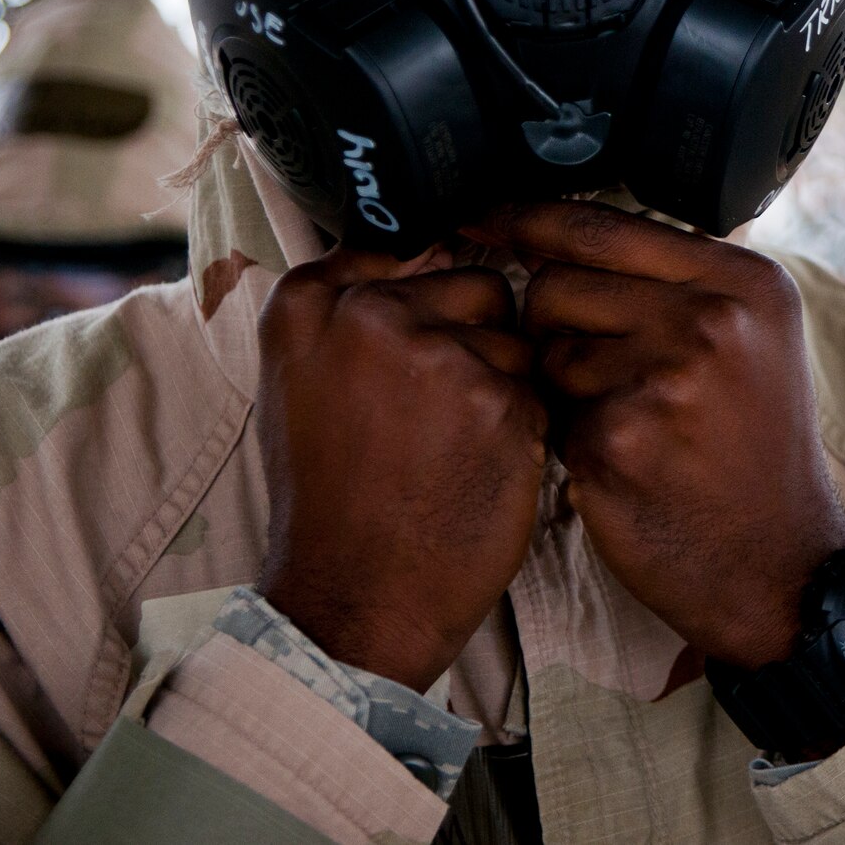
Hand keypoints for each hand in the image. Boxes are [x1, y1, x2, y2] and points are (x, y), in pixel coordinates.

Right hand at [255, 245, 546, 691]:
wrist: (353, 599)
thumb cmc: (333, 498)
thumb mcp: (304, 382)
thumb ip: (350, 307)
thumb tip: (428, 245)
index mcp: (309, 304)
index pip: (406, 246)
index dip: (427, 297)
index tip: (413, 346)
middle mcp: (368, 314)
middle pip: (477, 283)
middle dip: (476, 340)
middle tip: (431, 415)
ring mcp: (437, 355)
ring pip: (516, 337)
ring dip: (504, 384)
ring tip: (452, 446)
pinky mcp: (499, 401)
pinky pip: (540, 387)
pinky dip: (526, 428)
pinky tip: (480, 470)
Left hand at [469, 201, 844, 670]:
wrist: (781, 563)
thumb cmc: (754, 448)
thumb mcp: (754, 339)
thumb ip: (678, 281)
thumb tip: (561, 227)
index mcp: (744, 282)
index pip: (604, 225)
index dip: (531, 220)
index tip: (487, 218)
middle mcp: (712, 319)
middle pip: (556, 283)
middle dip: (551, 325)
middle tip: (605, 374)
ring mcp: (665, 379)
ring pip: (544, 352)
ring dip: (563, 388)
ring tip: (632, 424)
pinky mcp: (619, 440)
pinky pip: (549, 414)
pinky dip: (570, 440)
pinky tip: (624, 465)